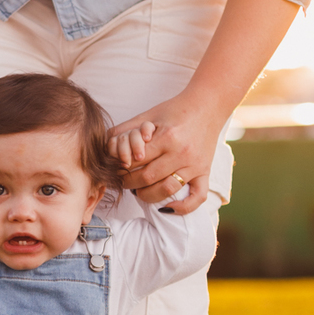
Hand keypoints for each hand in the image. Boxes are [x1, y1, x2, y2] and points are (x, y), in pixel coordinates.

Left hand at [107, 97, 225, 213]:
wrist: (208, 105)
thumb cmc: (175, 109)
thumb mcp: (149, 115)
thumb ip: (127, 128)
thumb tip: (106, 144)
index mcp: (167, 137)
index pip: (136, 160)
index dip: (122, 167)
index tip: (117, 169)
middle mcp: (182, 153)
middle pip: (148, 178)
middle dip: (130, 183)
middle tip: (124, 182)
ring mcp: (195, 164)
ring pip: (167, 190)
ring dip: (148, 195)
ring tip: (139, 192)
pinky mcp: (205, 171)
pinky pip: (197, 197)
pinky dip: (183, 207)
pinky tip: (167, 208)